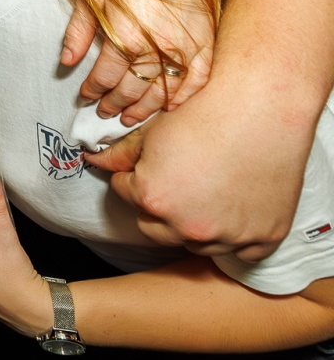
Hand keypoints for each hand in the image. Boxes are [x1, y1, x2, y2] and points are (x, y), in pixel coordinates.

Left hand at [61, 0, 213, 123]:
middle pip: (132, 90)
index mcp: (125, 36)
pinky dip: (184, 97)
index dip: (92, 90)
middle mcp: (156, 47)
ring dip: (145, 108)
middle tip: (105, 112)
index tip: (86, 96)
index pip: (104, 77)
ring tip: (130, 116)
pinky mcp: (204, 42)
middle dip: (115, 105)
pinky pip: (197, 80)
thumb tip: (66, 62)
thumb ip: (78, 32)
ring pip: (163, 92)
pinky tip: (171, 106)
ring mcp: (184, 47)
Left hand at [92, 83, 302, 259]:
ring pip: (196, 243)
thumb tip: (95, 162)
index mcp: (153, 199)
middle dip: (156, 208)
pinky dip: (237, 236)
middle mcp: (187, 225)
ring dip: (194, 225)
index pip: (125, 193)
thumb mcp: (152, 132)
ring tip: (207, 192)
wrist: (262, 107)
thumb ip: (120, 155)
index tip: (148, 165)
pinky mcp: (263, 238)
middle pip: (154, 228)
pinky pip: (242, 252)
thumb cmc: (205, 113)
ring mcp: (228, 236)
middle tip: (175, 182)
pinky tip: (235, 210)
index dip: (133, 176)